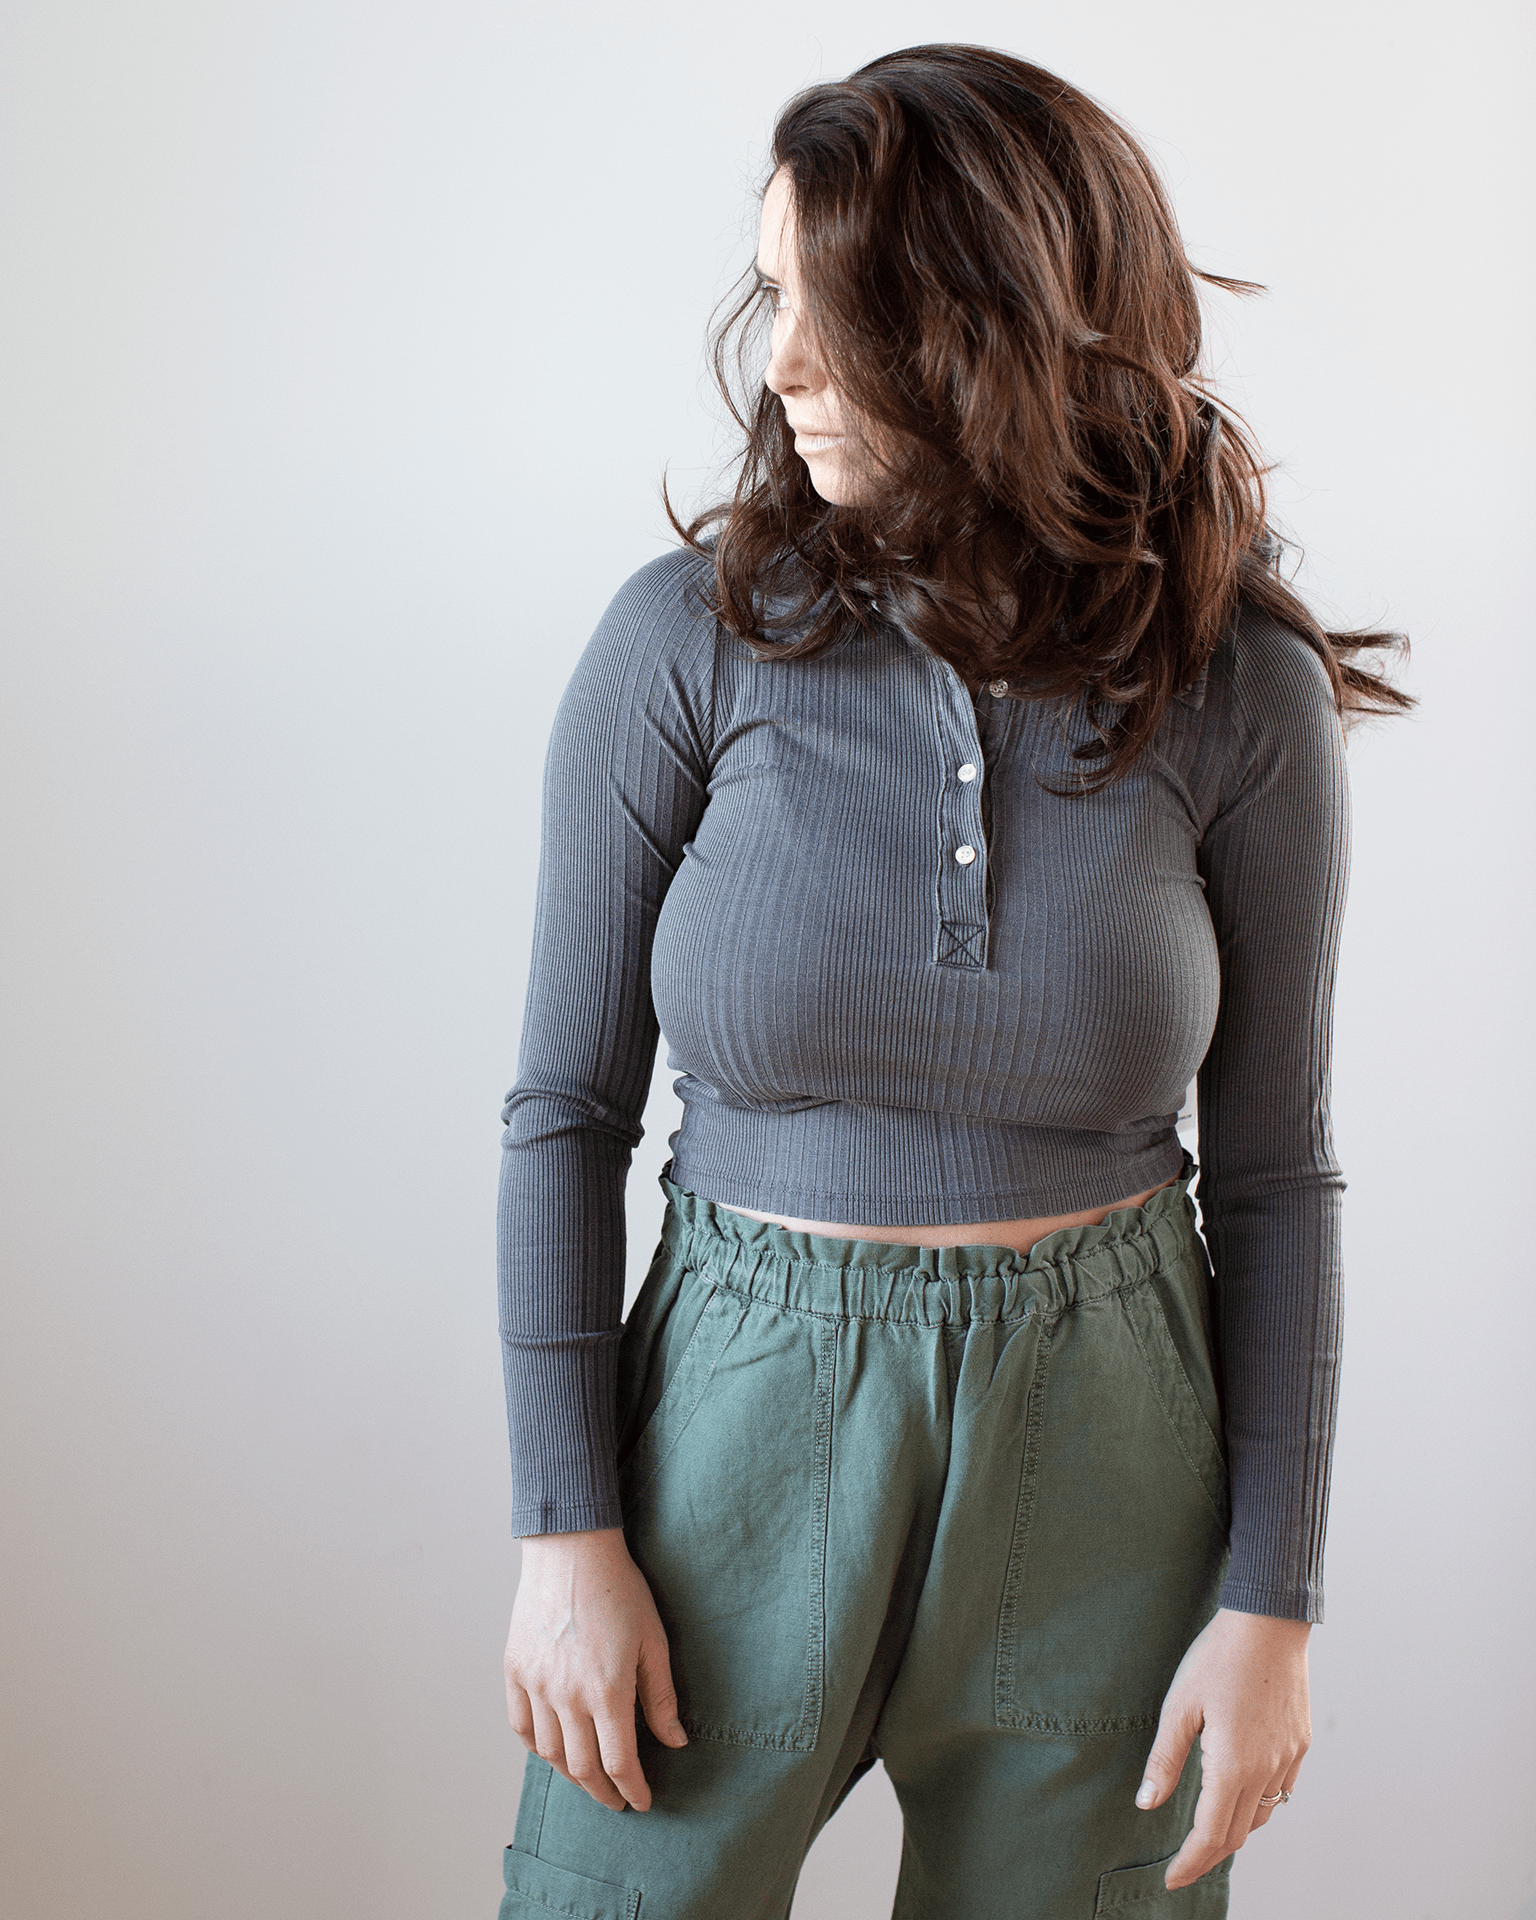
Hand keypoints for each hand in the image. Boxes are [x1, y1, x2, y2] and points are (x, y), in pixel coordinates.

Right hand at [504, 1527, 687, 1812]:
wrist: (571, 1550)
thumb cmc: (618, 1590)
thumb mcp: (652, 1641)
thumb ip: (661, 1697)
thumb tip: (674, 1741)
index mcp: (607, 1691)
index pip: (619, 1762)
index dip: (632, 1788)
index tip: (642, 1801)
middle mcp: (567, 1696)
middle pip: (582, 1767)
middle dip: (603, 1792)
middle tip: (617, 1799)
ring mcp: (536, 1684)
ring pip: (550, 1753)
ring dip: (571, 1775)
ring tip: (588, 1780)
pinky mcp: (515, 1670)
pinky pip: (520, 1726)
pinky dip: (536, 1747)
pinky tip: (552, 1750)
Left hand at [1135, 1606, 1310, 1889]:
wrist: (1269, 1622)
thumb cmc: (1219, 1657)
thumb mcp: (1180, 1705)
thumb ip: (1165, 1759)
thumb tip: (1147, 1802)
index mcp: (1233, 1766)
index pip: (1211, 1835)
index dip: (1190, 1862)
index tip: (1171, 1878)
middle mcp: (1266, 1770)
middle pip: (1237, 1833)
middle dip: (1208, 1854)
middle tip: (1184, 1864)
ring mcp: (1288, 1758)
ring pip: (1262, 1814)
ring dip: (1235, 1829)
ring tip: (1209, 1831)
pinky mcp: (1299, 1743)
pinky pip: (1281, 1790)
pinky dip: (1258, 1803)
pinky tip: (1241, 1792)